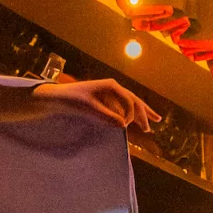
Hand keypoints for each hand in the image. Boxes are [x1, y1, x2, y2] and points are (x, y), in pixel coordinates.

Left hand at [33, 78, 160, 130]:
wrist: (58, 98)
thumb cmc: (72, 100)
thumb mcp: (88, 109)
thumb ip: (106, 116)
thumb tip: (123, 125)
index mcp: (111, 86)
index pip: (129, 100)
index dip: (130, 114)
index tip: (124, 126)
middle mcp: (113, 88)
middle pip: (134, 100)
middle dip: (145, 112)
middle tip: (154, 123)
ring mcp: (110, 94)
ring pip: (131, 103)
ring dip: (141, 112)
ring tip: (154, 120)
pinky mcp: (106, 101)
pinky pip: (123, 107)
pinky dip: (131, 114)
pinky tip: (135, 121)